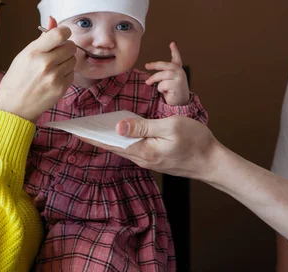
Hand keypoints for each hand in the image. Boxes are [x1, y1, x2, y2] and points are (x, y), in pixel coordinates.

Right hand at [0, 16, 75, 120]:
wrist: (12, 108)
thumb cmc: (15, 80)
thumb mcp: (23, 56)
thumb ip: (42, 39)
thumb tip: (53, 20)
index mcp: (33, 52)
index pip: (60, 33)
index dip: (65, 32)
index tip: (63, 35)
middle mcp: (44, 63)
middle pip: (71, 46)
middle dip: (67, 47)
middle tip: (58, 53)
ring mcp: (54, 77)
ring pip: (73, 60)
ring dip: (67, 61)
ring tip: (53, 68)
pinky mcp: (60, 88)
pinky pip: (72, 74)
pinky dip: (66, 74)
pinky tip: (53, 79)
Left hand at [78, 116, 218, 179]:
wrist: (213, 162)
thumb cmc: (195, 141)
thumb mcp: (169, 127)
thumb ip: (143, 126)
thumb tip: (117, 127)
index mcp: (143, 150)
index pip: (110, 143)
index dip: (91, 136)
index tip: (75, 130)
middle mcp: (142, 158)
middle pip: (112, 146)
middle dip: (94, 137)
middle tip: (77, 127)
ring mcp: (148, 161)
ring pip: (121, 148)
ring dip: (106, 139)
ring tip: (91, 127)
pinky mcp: (154, 159)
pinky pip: (131, 149)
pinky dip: (120, 141)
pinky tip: (116, 132)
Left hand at [145, 42, 189, 105]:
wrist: (180, 104)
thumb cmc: (172, 92)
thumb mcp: (168, 80)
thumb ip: (164, 72)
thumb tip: (148, 65)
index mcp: (178, 70)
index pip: (177, 59)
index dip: (175, 51)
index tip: (172, 43)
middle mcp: (180, 72)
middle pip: (164, 65)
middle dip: (154, 65)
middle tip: (147, 66)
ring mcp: (179, 77)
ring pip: (161, 75)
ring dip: (154, 80)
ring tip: (149, 83)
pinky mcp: (176, 84)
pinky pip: (162, 84)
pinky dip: (161, 89)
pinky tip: (167, 93)